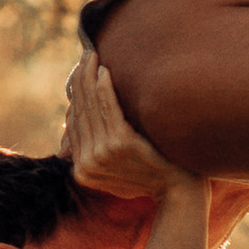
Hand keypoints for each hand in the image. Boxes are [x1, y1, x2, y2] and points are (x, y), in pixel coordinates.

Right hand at [62, 51, 179, 201]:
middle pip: (80, 112)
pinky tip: (105, 71)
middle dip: (80, 80)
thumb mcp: (115, 168)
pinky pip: (108, 108)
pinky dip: (105, 88)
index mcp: (82, 170)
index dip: (77, 95)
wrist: (178, 193)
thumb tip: (70, 124)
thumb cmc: (150, 177)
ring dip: (89, 77)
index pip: (75, 124)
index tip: (80, 73)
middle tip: (86, 56)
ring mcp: (102, 154)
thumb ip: (94, 151)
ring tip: (92, 56)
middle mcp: (87, 163)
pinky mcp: (120, 143)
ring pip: (91, 106)